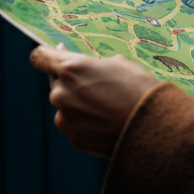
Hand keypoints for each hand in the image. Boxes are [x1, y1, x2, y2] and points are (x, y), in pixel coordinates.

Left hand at [29, 44, 160, 156]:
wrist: (154, 127)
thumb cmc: (139, 88)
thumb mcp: (117, 63)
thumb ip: (89, 62)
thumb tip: (72, 60)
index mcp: (71, 69)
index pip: (39, 57)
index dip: (47, 55)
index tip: (55, 56)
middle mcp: (61, 94)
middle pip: (56, 83)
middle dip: (72, 82)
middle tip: (99, 84)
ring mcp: (65, 119)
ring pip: (66, 105)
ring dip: (79, 104)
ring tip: (108, 106)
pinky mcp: (73, 138)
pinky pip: (74, 125)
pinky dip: (87, 122)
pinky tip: (108, 121)